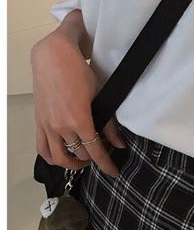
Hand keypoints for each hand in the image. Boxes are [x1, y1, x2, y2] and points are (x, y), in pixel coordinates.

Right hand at [31, 31, 126, 176]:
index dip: (106, 165)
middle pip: (79, 155)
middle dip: (93, 158)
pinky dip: (52, 157)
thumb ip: (109, 122)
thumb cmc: (79, 71)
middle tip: (103, 153)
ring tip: (83, 160)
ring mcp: (47, 126)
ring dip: (72, 163)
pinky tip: (63, 155)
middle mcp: (61, 127)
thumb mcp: (100, 95)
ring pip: (59, 158)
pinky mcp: (39, 122)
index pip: (95, 151)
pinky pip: (42, 148)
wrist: (53, 57)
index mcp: (78, 120)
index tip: (113, 172)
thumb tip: (119, 143)